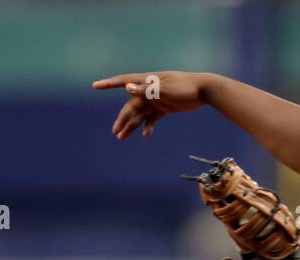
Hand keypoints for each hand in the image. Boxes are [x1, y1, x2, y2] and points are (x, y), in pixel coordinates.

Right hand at [92, 71, 211, 139]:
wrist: (205, 91)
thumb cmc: (185, 87)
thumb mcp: (164, 89)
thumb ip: (146, 89)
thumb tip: (127, 87)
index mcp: (147, 82)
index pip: (124, 82)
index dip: (109, 84)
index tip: (95, 86)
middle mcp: (149, 90)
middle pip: (131, 106)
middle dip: (123, 119)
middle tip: (116, 133)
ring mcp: (157, 99)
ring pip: (140, 114)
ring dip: (132, 126)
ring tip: (122, 138)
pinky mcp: (165, 107)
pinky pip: (153, 118)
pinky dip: (149, 126)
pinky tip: (146, 135)